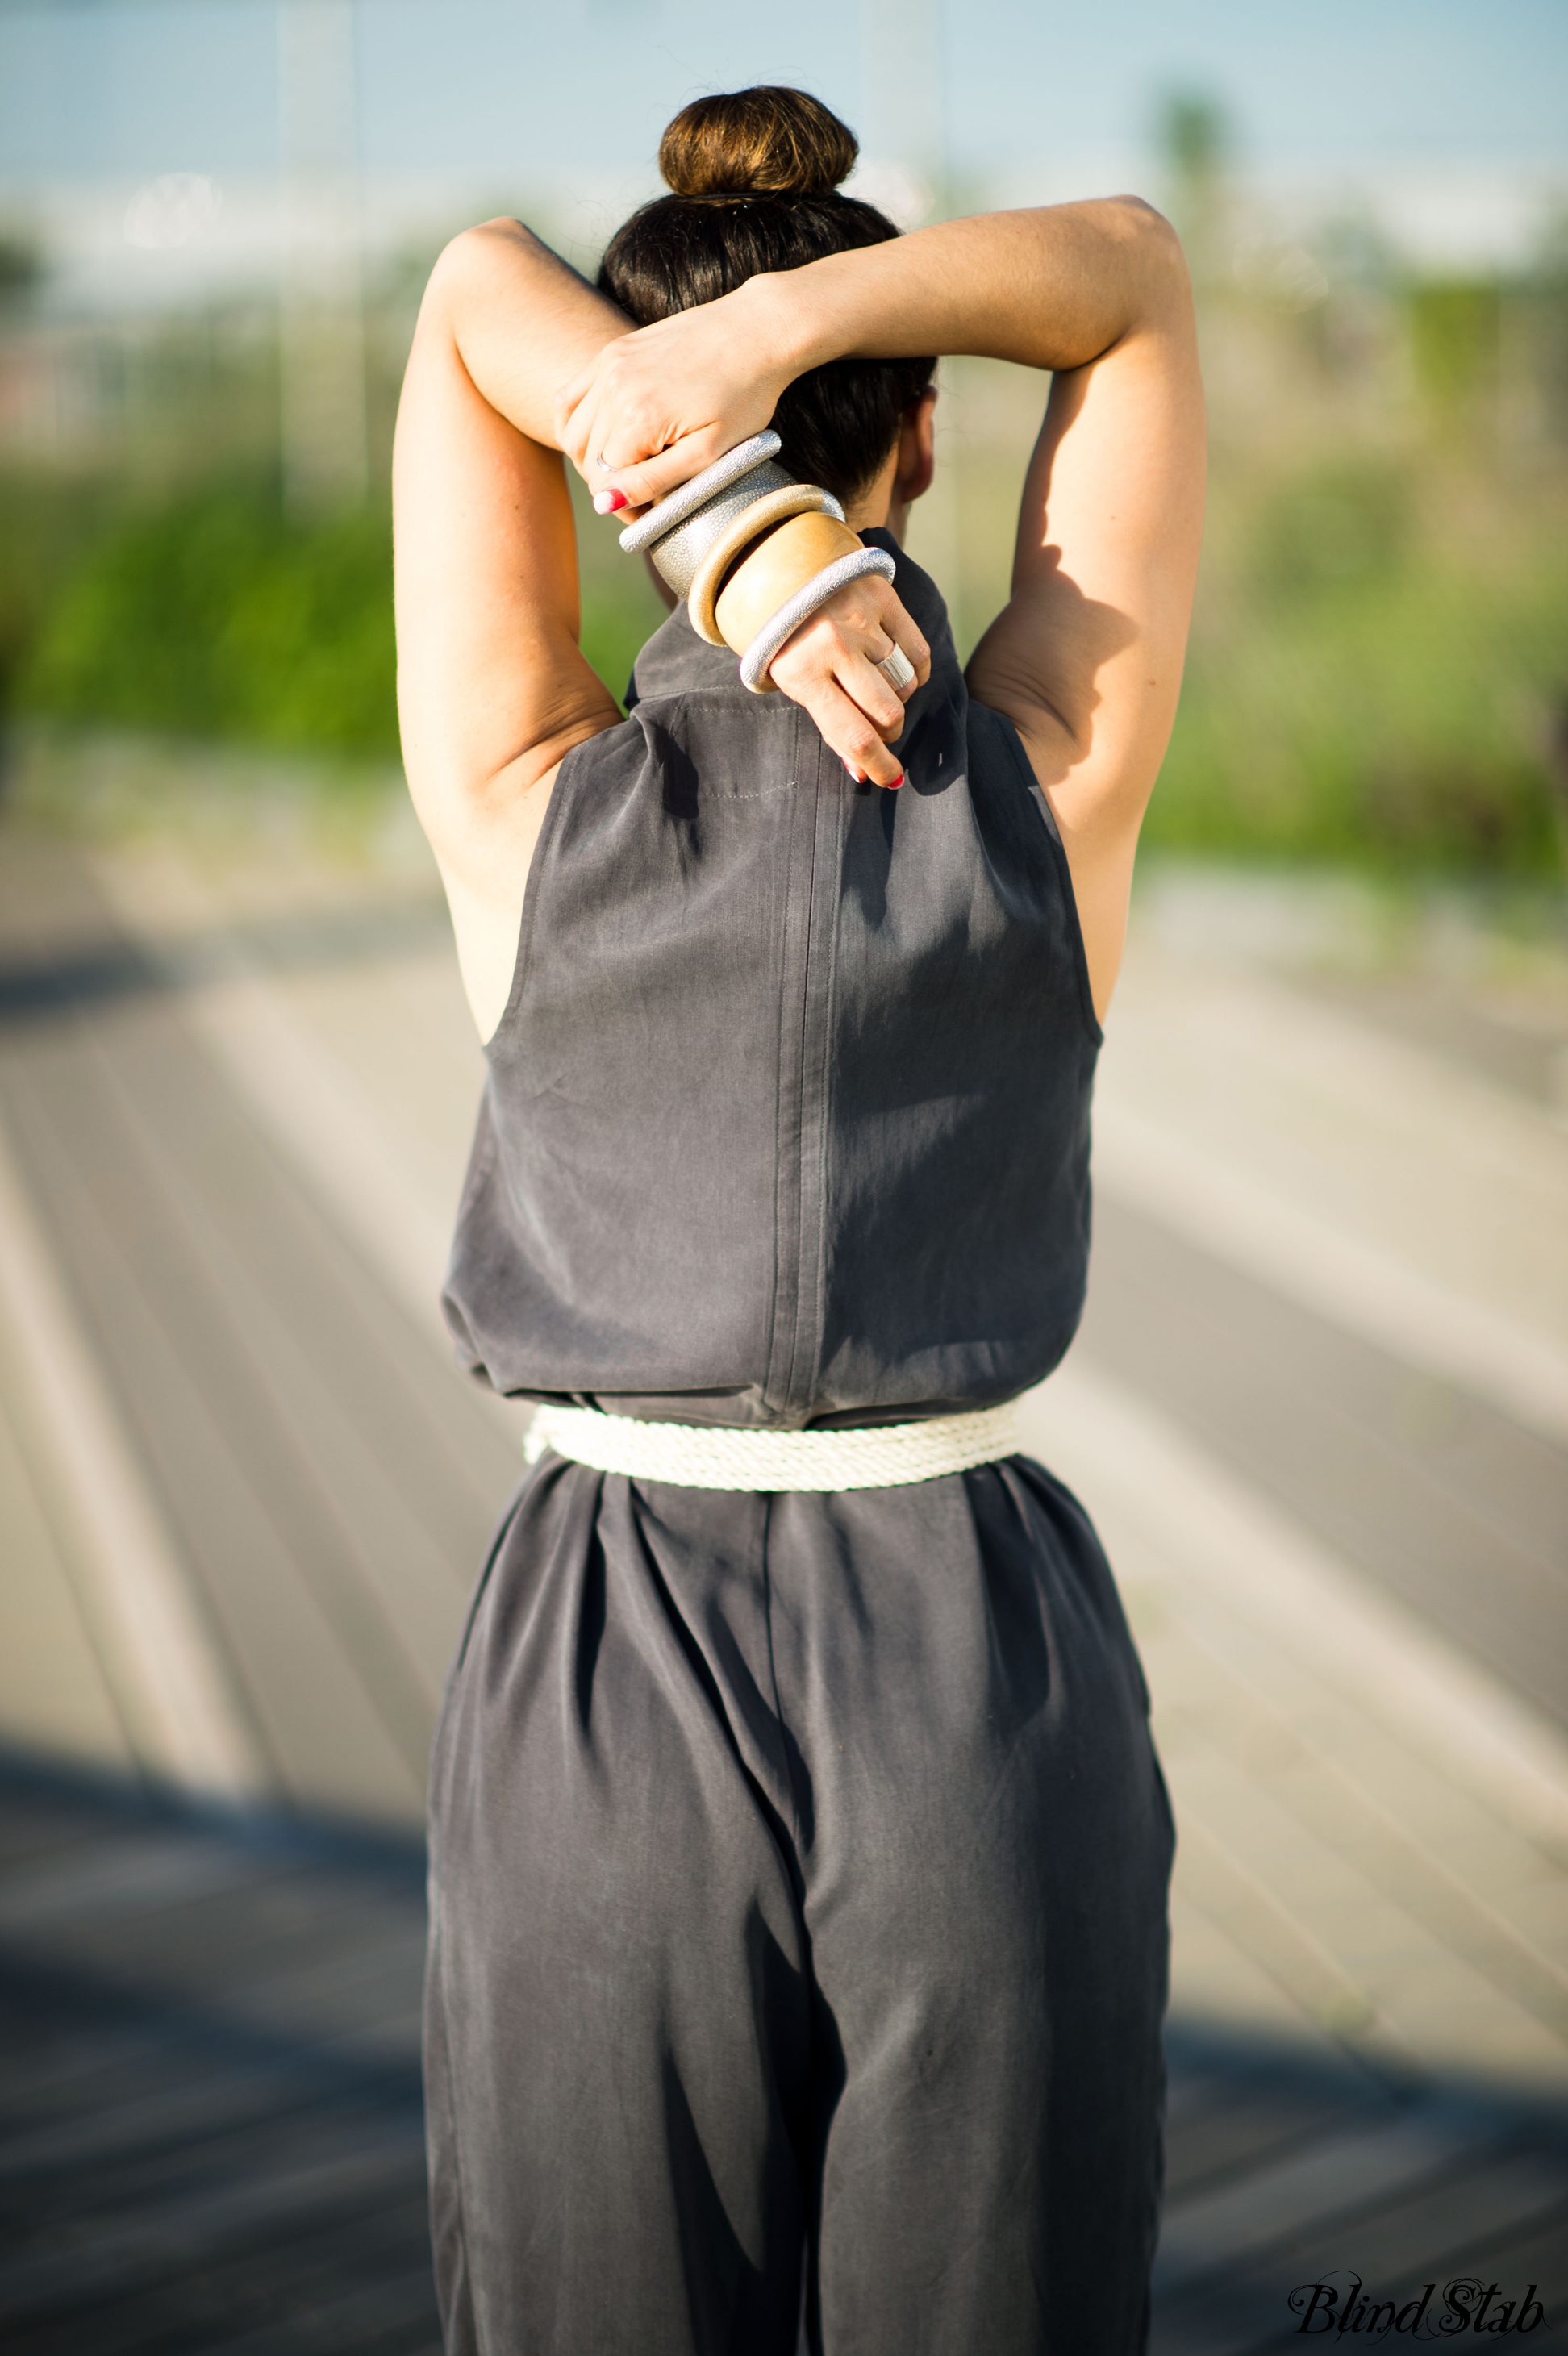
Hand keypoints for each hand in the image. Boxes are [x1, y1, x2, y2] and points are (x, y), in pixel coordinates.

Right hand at [554, 281, 793, 514]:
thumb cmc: (745, 396)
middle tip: (643, 496)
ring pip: (573, 432)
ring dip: (591, 459)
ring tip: (627, 468)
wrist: (756, 331)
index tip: (650, 513)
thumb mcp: (708, 452)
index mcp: (637, 419)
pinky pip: (570, 397)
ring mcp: (609, 365)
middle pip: (587, 460)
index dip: (626, 507)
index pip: (604, 483)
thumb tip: (602, 505)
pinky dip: (577, 423)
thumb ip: (653, 480)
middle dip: (610, 486)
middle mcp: (614, 388)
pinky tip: (602, 437)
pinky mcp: (612, 351)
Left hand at [768, 574, 929, 788]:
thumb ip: (829, 726)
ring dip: (897, 699)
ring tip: (876, 688)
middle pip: (888, 714)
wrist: (781, 571)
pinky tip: (898, 672)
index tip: (890, 777)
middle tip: (879, 728)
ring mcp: (861, 619)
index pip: (854, 736)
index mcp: (802, 674)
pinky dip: (915, 673)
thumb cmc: (788, 642)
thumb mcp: (795, 685)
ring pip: (905, 685)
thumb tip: (861, 772)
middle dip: (889, 732)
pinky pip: (918, 654)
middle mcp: (833, 646)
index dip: (879, 765)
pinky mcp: (883, 598)